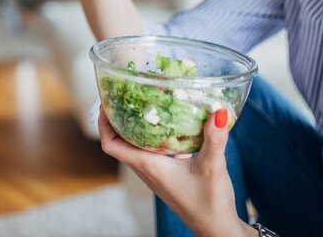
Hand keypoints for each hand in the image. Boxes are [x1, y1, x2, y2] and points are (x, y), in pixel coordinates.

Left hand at [98, 107, 254, 236]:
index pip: (112, 145)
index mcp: (150, 166)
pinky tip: (166, 127)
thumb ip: (214, 139)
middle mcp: (148, 171)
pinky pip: (149, 154)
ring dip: (131, 129)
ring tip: (140, 107)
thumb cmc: (210, 204)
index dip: (103, 124)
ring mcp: (155, 176)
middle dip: (116, 121)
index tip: (105, 104)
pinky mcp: (166, 178)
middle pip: (119, 144)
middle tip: (122, 98)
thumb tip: (219, 112)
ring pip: (134, 149)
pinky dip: (150, 138)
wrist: (217, 230)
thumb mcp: (213, 167)